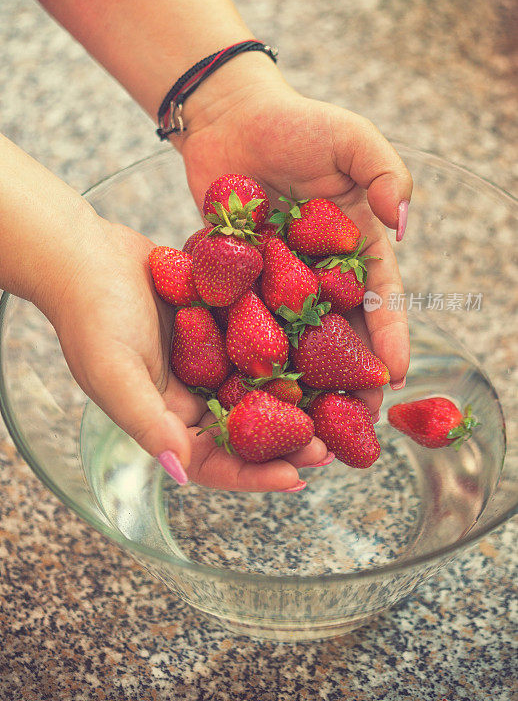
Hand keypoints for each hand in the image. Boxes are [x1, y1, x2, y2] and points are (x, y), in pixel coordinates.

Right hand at [50, 216, 328, 490]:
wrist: (86, 251)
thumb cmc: (90, 314)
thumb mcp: (112, 372)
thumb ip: (146, 421)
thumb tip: (181, 471)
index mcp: (168, 417)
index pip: (215, 460)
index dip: (254, 474)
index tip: (298, 476)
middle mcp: (194, 393)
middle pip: (249, 429)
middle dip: (288, 440)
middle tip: (332, 444)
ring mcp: (211, 357)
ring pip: (261, 387)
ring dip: (298, 397)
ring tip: (339, 403)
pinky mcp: (222, 322)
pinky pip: (259, 342)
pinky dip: (287, 349)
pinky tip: (324, 347)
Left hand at [181, 77, 412, 410]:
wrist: (227, 117)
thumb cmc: (294, 122)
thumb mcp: (353, 137)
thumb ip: (388, 174)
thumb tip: (403, 223)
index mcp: (358, 243)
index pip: (381, 297)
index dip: (389, 336)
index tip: (394, 375)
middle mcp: (322, 270)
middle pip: (342, 330)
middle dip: (351, 375)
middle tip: (357, 419)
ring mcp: (280, 279)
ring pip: (297, 337)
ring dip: (306, 379)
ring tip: (308, 421)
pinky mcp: (239, 281)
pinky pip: (248, 322)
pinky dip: (254, 355)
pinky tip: (255, 389)